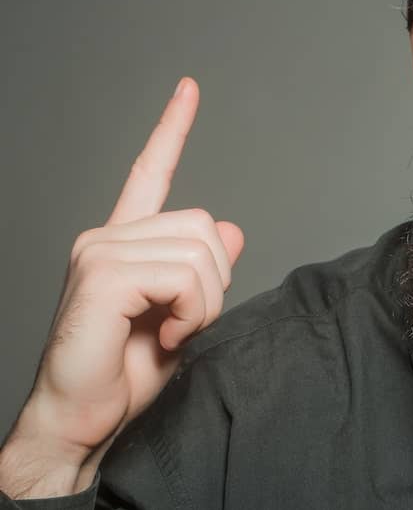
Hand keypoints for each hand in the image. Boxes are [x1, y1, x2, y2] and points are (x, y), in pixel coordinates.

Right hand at [0, 77, 244, 497]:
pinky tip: (164, 334)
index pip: (150, 172)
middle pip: (205, 226)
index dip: (171, 129)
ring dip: (205, 303)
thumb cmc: (125, 372)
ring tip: (172, 330)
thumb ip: (203, 271)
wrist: (84, 420)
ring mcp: (100, 252)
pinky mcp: (102, 275)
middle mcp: (107, 237)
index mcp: (124, 241)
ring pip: (201, 252)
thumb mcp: (182, 316)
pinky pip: (185, 275)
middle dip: (215, 282)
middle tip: (185, 320)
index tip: (189, 89)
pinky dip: (191, 312)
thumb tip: (231, 226)